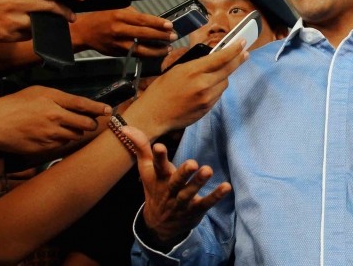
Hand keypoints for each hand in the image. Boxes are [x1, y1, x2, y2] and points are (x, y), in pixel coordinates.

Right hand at [0, 0, 85, 41]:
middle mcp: (17, 2)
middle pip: (51, 7)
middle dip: (65, 13)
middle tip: (71, 16)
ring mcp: (13, 19)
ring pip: (41, 23)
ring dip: (48, 24)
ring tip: (47, 22)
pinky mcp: (8, 34)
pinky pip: (27, 35)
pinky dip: (30, 32)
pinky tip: (24, 28)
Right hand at [0, 86, 110, 154]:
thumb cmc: (14, 105)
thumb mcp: (38, 91)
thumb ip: (60, 97)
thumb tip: (79, 103)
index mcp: (54, 101)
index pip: (84, 105)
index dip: (100, 108)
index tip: (109, 110)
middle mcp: (55, 118)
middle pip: (85, 125)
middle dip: (91, 124)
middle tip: (90, 122)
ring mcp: (50, 135)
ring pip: (74, 136)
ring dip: (75, 133)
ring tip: (64, 127)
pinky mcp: (44, 148)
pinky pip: (61, 145)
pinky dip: (61, 141)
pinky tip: (51, 135)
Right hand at [69, 7, 175, 56]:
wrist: (84, 32)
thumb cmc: (102, 18)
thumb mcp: (117, 9)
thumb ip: (134, 14)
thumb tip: (152, 20)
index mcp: (120, 16)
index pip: (143, 19)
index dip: (158, 23)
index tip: (170, 25)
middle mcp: (119, 30)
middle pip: (144, 34)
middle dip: (161, 36)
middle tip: (173, 36)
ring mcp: (118, 43)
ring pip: (141, 49)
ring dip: (157, 49)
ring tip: (168, 48)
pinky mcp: (118, 52)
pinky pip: (136, 54)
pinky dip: (147, 54)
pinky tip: (157, 52)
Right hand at [121, 40, 247, 137]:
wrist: (154, 115)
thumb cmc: (161, 90)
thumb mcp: (177, 70)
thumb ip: (196, 65)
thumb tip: (213, 59)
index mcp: (193, 70)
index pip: (221, 58)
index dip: (234, 49)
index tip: (243, 42)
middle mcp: (204, 84)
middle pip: (228, 70)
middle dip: (238, 60)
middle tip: (245, 53)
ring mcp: (207, 98)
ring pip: (225, 83)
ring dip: (224, 77)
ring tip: (214, 75)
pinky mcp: (208, 109)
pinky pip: (218, 95)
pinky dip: (216, 89)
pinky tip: (206, 89)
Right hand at [124, 125, 230, 247]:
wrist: (159, 225)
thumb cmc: (156, 188)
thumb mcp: (147, 170)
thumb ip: (141, 147)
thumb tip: (125, 127)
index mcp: (158, 179)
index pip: (156, 167)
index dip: (157, 157)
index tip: (159, 146)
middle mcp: (169, 191)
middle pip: (175, 182)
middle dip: (183, 173)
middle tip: (192, 163)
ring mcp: (182, 202)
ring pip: (189, 192)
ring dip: (198, 182)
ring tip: (208, 170)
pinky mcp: (195, 209)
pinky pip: (206, 203)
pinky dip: (216, 195)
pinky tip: (226, 186)